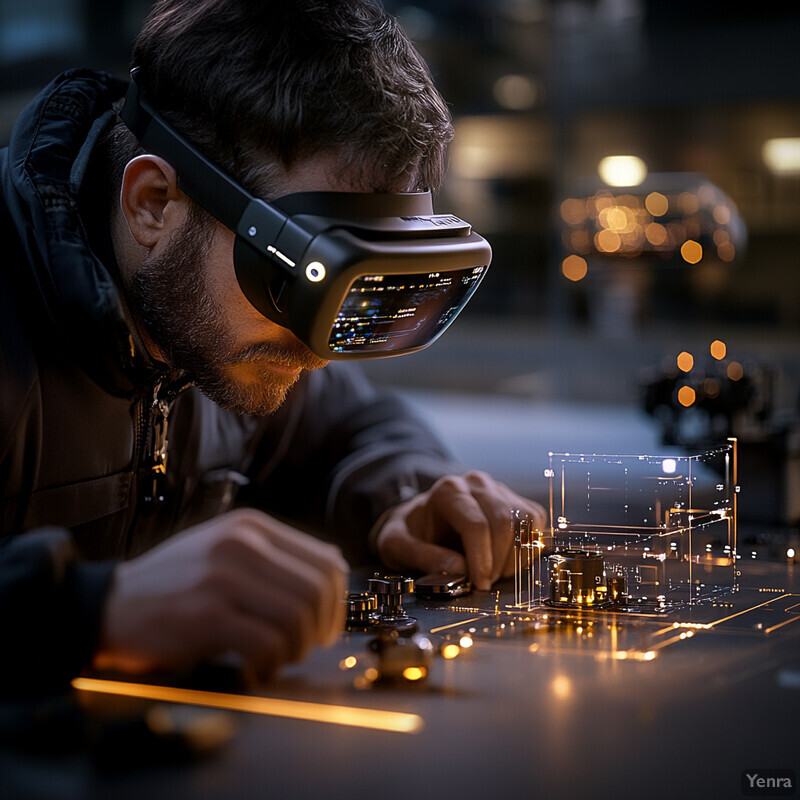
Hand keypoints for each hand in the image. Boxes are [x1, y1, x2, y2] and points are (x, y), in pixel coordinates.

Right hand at [94, 508, 347, 682]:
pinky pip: (268, 643)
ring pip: (299, 616)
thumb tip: (331, 580)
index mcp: (251, 526)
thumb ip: (273, 558)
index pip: (326, 559)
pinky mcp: (207, 615)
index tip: (327, 623)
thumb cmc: (174, 584)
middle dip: (323, 627)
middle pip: (319, 589)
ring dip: (297, 648)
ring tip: (277, 657)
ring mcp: (224, 577)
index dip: (337, 599)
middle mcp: (242, 544)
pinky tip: (254, 668)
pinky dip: (270, 664)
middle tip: (307, 646)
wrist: (109, 604)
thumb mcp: (225, 550)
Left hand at [375, 471, 545, 590]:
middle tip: (485, 584)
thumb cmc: (411, 533)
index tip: (480, 584)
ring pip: (525, 522)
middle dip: (499, 561)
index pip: (476, 525)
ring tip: (494, 573)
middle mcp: (476, 484)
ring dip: (515, 556)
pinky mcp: (515, 501)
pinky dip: (527, 547)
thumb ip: (422, 557)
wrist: (422, 520)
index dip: (482, 559)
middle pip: (504, 523)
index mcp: (448, 491)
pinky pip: (536, 522)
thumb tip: (460, 570)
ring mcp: (499, 490)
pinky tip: (507, 561)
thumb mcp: (397, 546)